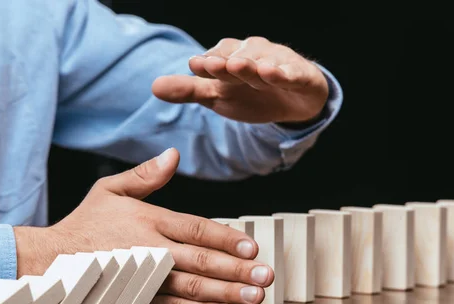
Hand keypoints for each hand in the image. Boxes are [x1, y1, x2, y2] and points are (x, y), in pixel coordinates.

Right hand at [14, 148, 273, 303]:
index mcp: (148, 221)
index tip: (252, 247)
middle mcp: (151, 250)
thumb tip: (173, 154)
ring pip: (192, 288)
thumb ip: (145, 174)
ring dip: (227, 293)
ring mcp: (145, 279)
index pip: (196, 228)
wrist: (51, 260)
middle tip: (266, 277)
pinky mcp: (137, 300)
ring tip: (254, 298)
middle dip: (237, 270)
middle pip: (201, 261)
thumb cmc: (85, 224)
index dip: (226, 239)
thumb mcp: (109, 189)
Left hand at [151, 36, 328, 123]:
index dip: (207, 64)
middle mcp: (252, 54)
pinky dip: (285, 74)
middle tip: (215, 66)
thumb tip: (154, 87)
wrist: (292, 99)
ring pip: (264, 63)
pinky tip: (277, 75)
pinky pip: (292, 73)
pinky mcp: (299, 74)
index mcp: (229, 57)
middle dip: (228, 63)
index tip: (195, 67)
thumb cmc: (250, 92)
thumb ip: (188, 90)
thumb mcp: (217, 94)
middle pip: (238, 59)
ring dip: (255, 66)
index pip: (216, 59)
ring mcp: (276, 62)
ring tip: (247, 69)